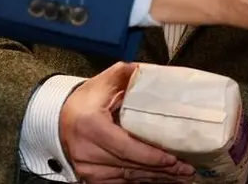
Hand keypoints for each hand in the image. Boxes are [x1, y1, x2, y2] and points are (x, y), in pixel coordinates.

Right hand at [59, 62, 193, 183]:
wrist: (60, 116)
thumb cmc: (88, 97)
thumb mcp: (107, 80)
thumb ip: (130, 74)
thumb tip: (158, 73)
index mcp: (91, 125)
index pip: (125, 147)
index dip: (150, 155)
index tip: (172, 158)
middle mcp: (86, 150)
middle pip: (128, 165)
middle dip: (160, 170)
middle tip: (186, 169)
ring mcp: (85, 167)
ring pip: (125, 177)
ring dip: (155, 178)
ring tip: (180, 176)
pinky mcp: (88, 176)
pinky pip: (118, 182)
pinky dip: (140, 181)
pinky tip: (160, 179)